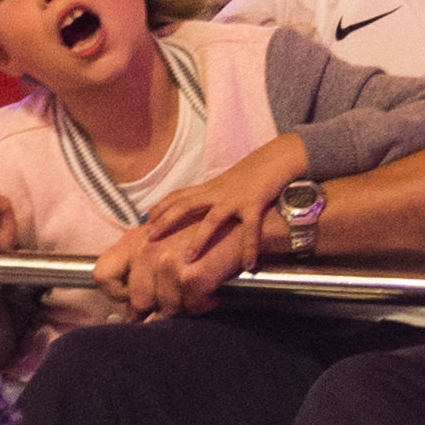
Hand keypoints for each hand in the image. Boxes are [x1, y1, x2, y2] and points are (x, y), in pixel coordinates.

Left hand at [92, 150, 285, 318]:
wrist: (280, 157)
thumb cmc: (253, 174)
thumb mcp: (225, 185)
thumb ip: (208, 199)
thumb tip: (196, 216)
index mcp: (209, 189)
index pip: (178, 197)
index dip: (160, 210)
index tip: (145, 225)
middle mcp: (217, 192)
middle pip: (184, 206)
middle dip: (164, 223)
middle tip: (148, 242)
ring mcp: (235, 198)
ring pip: (212, 219)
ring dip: (199, 240)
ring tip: (187, 261)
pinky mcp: (255, 203)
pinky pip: (251, 229)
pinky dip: (249, 248)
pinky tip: (248, 267)